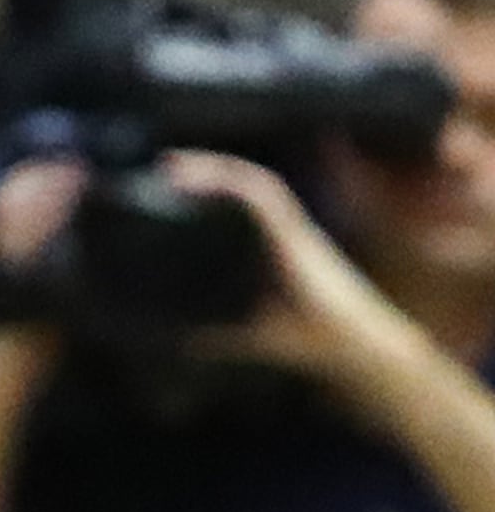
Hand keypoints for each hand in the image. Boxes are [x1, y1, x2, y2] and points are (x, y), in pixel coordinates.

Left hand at [164, 151, 430, 396]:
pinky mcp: (293, 233)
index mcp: (268, 245)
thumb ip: (218, 333)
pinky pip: (260, 194)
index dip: (203, 186)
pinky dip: (229, 181)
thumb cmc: (304, 336)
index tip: (165, 181)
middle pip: (238, 183)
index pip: (233, 202)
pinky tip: (201, 179)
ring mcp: (289, 227)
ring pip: (249, 180)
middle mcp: (280, 229)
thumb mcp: (247, 329)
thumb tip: (183, 343)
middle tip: (163, 164)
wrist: (348, 346)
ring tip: (174, 167)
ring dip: (211, 168)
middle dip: (201, 169)